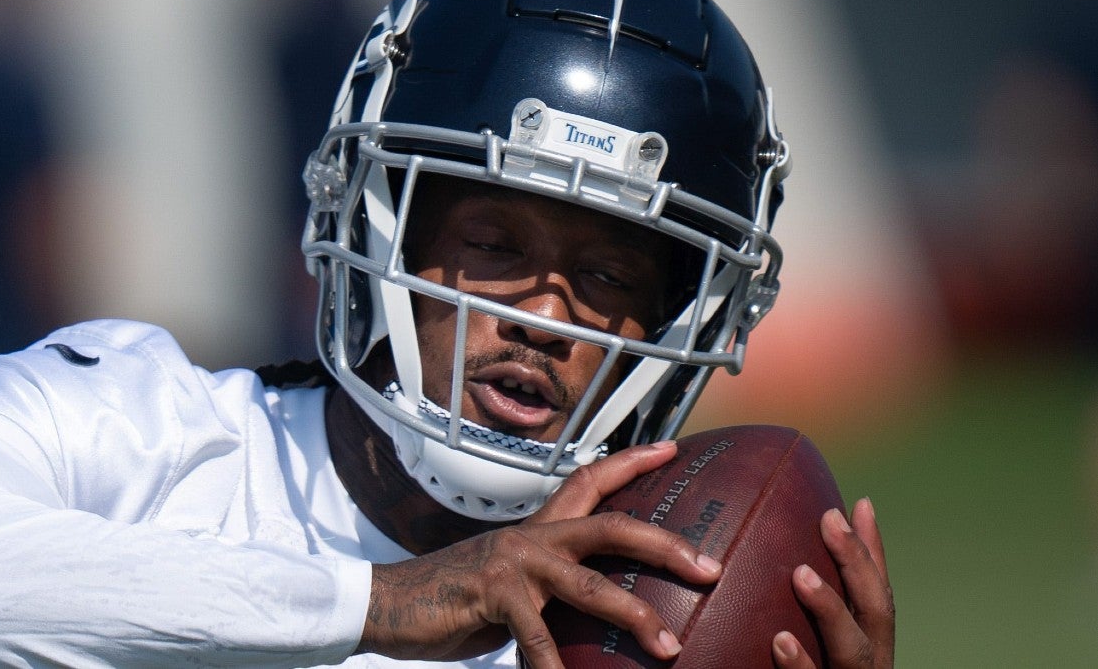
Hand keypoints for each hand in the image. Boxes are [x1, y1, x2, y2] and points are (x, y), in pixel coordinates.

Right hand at [359, 441, 722, 667]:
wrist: (387, 603)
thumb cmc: (452, 600)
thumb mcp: (511, 588)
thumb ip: (550, 592)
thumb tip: (594, 617)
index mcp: (538, 531)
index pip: (590, 481)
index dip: (632, 462)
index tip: (673, 449)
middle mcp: (532, 538)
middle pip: (611, 525)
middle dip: (666, 544)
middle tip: (710, 567)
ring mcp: (513, 564)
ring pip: (589, 584)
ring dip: (635, 615)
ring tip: (671, 646)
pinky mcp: (492, 595)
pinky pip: (537, 638)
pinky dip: (557, 668)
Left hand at [772, 497, 894, 667]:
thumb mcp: (822, 644)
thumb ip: (816, 609)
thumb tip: (797, 555)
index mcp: (870, 646)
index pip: (877, 592)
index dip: (872, 551)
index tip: (859, 503)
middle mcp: (869, 664)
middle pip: (876, 612)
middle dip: (857, 564)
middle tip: (830, 518)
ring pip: (853, 650)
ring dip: (830, 610)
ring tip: (802, 574)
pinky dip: (801, 664)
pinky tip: (780, 642)